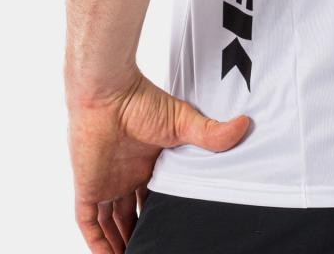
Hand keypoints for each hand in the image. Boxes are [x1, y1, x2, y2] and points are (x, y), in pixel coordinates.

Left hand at [68, 66, 251, 251]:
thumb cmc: (141, 101)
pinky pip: (89, 223)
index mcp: (146, 164)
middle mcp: (125, 176)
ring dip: (118, 244)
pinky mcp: (88, 188)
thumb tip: (245, 124)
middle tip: (154, 251)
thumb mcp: (183, 122)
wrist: (109, 94)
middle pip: (130, 215)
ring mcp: (105, 183)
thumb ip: (211, 133)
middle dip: (139, 234)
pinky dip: (97, 243)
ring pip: (109, 224)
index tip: (173, 233)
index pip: (152, 198)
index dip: (159, 217)